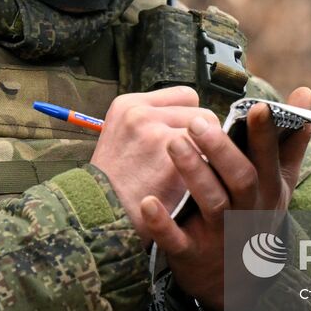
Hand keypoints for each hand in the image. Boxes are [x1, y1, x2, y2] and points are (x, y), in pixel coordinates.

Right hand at [89, 87, 218, 234]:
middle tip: (195, 159)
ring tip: (195, 173)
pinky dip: (207, 174)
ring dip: (208, 155)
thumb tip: (193, 119)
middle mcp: (141, 113)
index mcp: (129, 104)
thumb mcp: (120, 136)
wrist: (100, 215)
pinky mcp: (173, 160)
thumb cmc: (113, 182)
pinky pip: (209, 159)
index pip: (185, 95)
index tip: (187, 137)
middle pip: (200, 114)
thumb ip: (153, 121)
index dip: (190, 118)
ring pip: (210, 136)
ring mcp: (157, 135)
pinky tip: (195, 185)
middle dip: (203, 137)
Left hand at [137, 87, 310, 310]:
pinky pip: (177, 241)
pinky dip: (163, 224)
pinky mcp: (192, 255)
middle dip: (222, 150)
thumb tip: (306, 92)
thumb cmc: (255, 218)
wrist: (235, 285)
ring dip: (194, 174)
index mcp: (268, 190)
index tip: (259, 106)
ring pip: (212, 204)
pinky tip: (148, 202)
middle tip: (198, 122)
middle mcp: (247, 212)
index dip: (266, 134)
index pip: (269, 158)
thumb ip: (289, 140)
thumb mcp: (279, 184)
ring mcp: (220, 235)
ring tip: (172, 143)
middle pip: (242, 179)